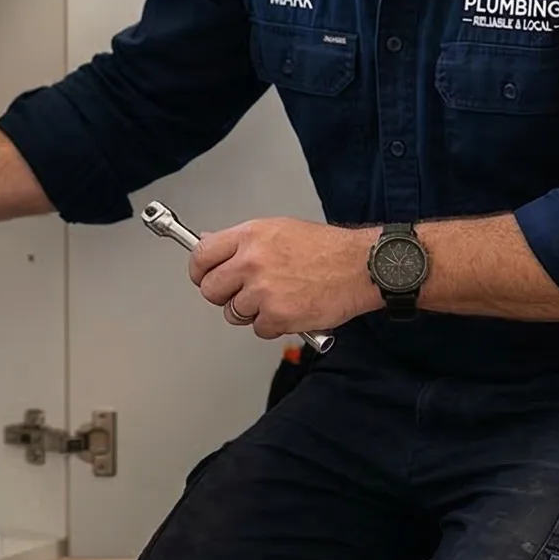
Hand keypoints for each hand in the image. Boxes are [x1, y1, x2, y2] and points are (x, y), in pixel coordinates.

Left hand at [189, 218, 383, 338]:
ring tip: (276, 298)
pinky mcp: (276, 315)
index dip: (200, 270)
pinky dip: (272, 325)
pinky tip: (290, 309)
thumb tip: (211, 244)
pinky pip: (258, 329)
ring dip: (251, 312)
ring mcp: (262, 290)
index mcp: (250, 236)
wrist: (358, 267)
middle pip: (210, 289)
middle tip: (242, 294)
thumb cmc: (325, 249)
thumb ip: (243, 242)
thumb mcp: (278, 230)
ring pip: (233, 313)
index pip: (201, 255)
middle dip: (224, 295)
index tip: (203, 277)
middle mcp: (251, 261)